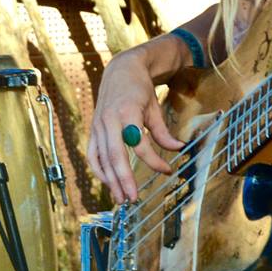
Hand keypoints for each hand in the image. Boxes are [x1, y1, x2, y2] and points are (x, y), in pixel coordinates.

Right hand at [86, 47, 182, 203]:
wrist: (120, 71)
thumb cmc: (140, 90)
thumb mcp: (155, 108)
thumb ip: (163, 132)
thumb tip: (178, 149)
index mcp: (127, 112)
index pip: (139, 144)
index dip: (154, 160)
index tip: (168, 170)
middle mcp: (109, 120)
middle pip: (115, 156)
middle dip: (124, 179)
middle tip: (133, 199)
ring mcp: (98, 126)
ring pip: (102, 158)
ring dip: (110, 180)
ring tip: (121, 198)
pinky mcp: (92, 129)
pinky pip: (92, 154)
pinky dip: (99, 170)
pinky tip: (108, 182)